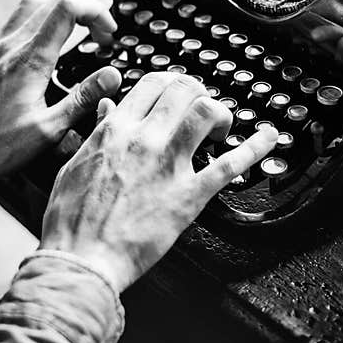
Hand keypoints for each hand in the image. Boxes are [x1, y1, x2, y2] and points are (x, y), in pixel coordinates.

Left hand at [0, 0, 121, 200]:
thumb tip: (111, 77)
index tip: (109, 34)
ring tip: (80, 28)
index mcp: (31, 60)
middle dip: (84, 9)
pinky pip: (18, 21)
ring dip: (61, 8)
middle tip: (100, 33)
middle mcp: (13, 46)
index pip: (67, 8)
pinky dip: (41, 19)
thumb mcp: (48, 129)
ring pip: (32, 4)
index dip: (95, 12)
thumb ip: (82, 99)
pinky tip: (49, 37)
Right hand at [39, 72, 278, 292]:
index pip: (152, 83)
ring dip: (220, 113)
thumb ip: (97, 132)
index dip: (172, 85)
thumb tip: (107, 108)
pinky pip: (229, 165)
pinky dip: (256, 148)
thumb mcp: (75, 164)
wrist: (81, 259)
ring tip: (220, 129)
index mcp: (115, 130)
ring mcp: (168, 165)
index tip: (178, 96)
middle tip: (201, 112)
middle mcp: (144, 139)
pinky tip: (270, 138)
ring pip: (206, 112)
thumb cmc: (73, 220)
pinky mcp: (189, 195)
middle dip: (198, 94)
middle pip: (184, 89)